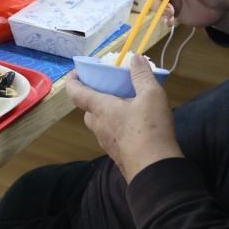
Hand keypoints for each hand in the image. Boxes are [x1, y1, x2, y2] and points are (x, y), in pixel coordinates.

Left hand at [66, 55, 181, 182]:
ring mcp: (107, 142)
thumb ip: (142, 75)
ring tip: (124, 105)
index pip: (77, 93)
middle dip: (93, 98)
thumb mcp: (151, 96)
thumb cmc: (150, 129)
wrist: (155, 170)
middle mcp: (99, 126)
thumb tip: (135, 58)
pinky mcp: (117, 154)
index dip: (73, 81)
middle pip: (88, 110)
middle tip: (107, 89)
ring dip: (106, 113)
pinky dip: (117, 126)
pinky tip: (134, 126)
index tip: (75, 73)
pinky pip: (111, 136)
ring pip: (100, 124)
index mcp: (101, 108)